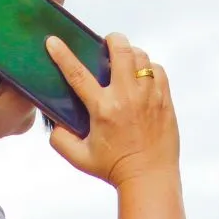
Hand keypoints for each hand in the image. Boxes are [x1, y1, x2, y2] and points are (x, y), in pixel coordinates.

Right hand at [45, 32, 179, 186]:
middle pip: (120, 50)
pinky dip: (148, 68)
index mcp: (103, 109)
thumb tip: (55, 123)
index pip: (77, 74)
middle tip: (107, 43)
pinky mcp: (165, 100)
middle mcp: (127, 97)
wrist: (149, 178)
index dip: (62, 54)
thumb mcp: (80, 158)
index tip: (53, 41)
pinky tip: (142, 76)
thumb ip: (60, 140)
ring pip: (142, 57)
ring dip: (130, 53)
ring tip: (124, 61)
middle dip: (112, 40)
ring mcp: (149, 96)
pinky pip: (158, 71)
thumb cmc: (114, 169)